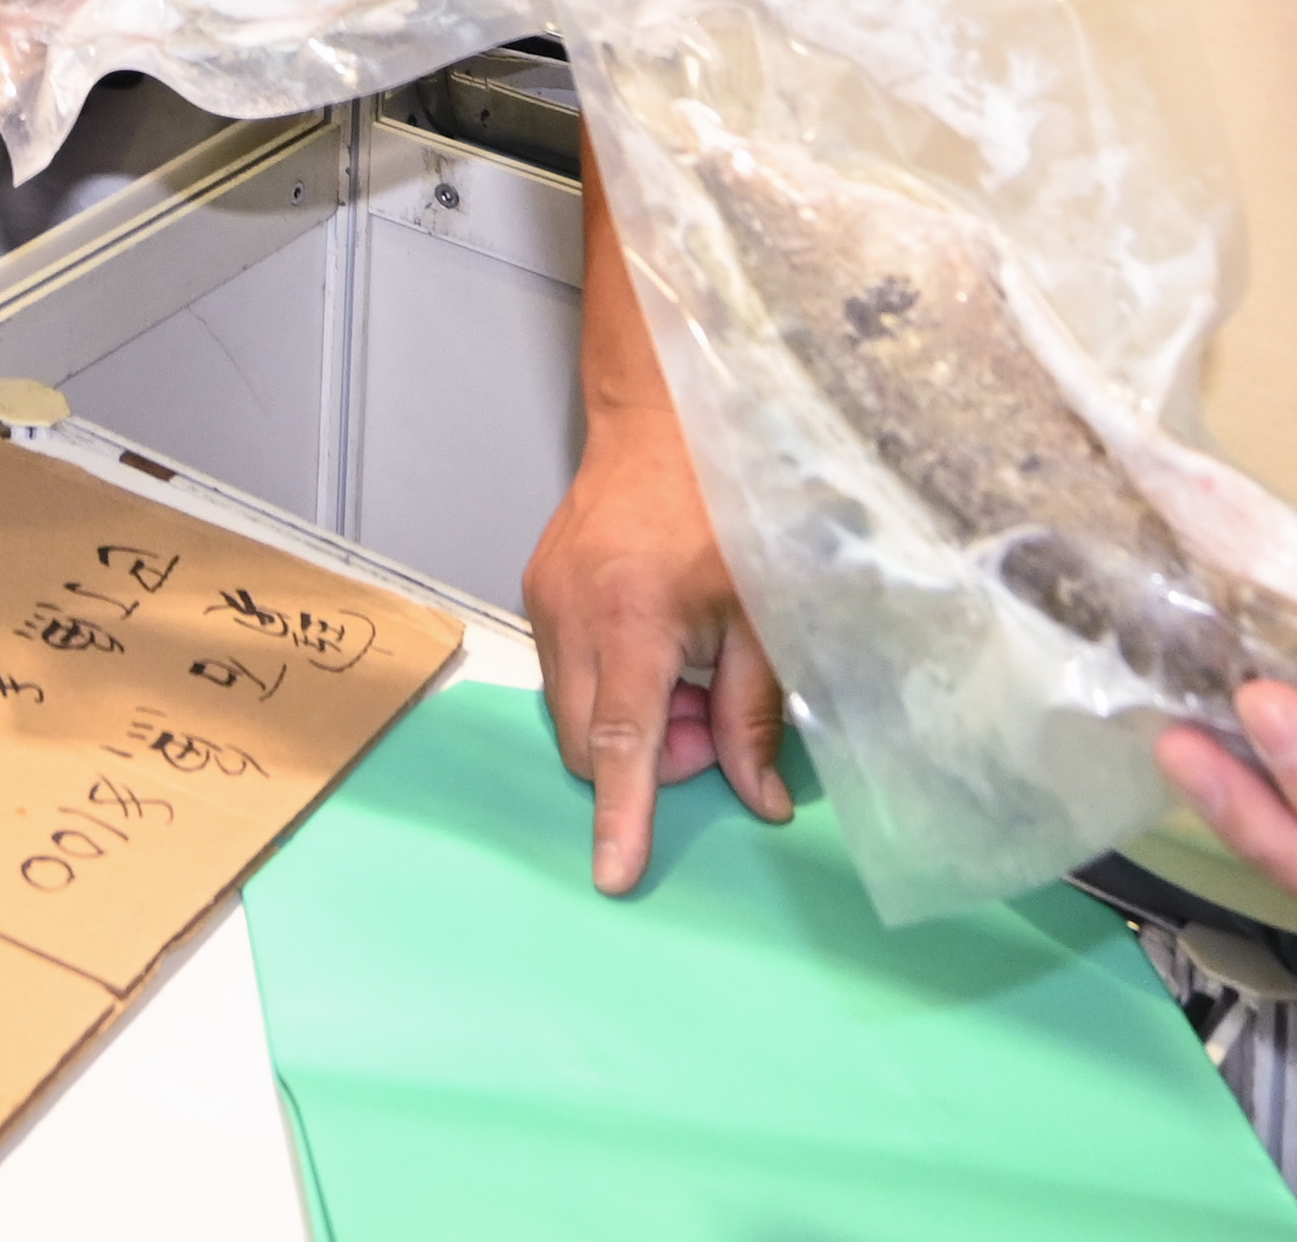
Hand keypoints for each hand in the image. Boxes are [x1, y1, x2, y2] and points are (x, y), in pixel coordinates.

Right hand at [522, 390, 790, 891]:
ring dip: (629, 722)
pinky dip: (610, 685)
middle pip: (591, 742)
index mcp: (635, 620)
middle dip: (649, 759)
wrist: (661, 421)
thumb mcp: (760, 615)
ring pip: (573, 713)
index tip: (615, 875)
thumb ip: (754, 714)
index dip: (623, 816)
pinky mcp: (537, 591)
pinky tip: (655, 649)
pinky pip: (565, 673)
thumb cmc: (725, 509)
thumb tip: (759, 800)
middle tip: (706, 718)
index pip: (624, 744)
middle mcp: (573, 614)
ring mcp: (546, 601)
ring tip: (685, 674)